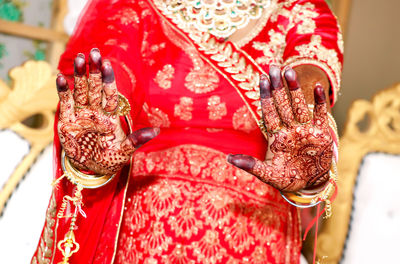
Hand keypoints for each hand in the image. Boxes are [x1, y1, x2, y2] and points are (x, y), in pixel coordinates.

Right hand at [56, 48, 158, 174]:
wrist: (90, 169)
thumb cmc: (109, 159)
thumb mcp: (124, 152)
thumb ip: (136, 141)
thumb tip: (156, 131)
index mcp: (111, 117)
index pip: (110, 95)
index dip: (108, 80)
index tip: (107, 64)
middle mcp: (96, 112)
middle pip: (95, 88)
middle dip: (95, 71)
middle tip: (95, 52)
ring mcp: (82, 115)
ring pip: (81, 91)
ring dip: (80, 75)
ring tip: (81, 58)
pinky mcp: (67, 121)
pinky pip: (66, 103)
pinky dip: (64, 91)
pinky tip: (61, 78)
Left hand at [227, 66, 332, 191]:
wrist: (310, 184)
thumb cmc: (286, 178)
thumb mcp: (267, 173)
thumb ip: (250, 165)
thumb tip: (228, 158)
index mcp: (276, 136)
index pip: (269, 112)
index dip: (265, 96)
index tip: (261, 79)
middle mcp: (289, 129)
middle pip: (282, 104)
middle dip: (277, 86)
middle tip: (273, 67)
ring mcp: (305, 129)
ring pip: (299, 105)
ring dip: (294, 89)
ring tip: (289, 71)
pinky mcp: (321, 133)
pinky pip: (321, 114)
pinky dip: (320, 102)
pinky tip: (318, 87)